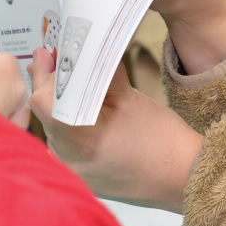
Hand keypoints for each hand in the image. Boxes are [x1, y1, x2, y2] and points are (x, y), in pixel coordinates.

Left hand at [29, 49, 202, 211]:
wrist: (182, 176)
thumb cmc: (162, 140)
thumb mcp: (128, 96)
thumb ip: (98, 71)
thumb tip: (80, 49)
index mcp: (79, 140)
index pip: (42, 101)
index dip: (45, 74)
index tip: (50, 54)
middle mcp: (68, 160)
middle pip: (43, 114)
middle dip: (48, 84)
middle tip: (52, 59)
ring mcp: (72, 172)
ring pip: (50, 128)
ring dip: (56, 103)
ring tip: (65, 81)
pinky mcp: (79, 176)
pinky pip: (62, 143)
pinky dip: (66, 122)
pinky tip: (76, 108)